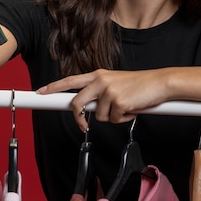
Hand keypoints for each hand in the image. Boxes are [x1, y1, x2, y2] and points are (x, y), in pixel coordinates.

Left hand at [37, 68, 169, 131]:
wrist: (159, 83)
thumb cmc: (139, 86)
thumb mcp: (115, 84)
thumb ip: (100, 92)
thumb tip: (89, 110)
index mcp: (98, 75)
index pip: (70, 81)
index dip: (54, 87)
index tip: (40, 92)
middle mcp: (100, 80)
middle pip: (76, 103)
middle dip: (78, 118)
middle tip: (84, 125)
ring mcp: (108, 91)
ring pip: (99, 117)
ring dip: (113, 117)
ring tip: (126, 107)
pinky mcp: (118, 101)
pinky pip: (114, 120)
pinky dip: (124, 119)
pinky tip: (132, 109)